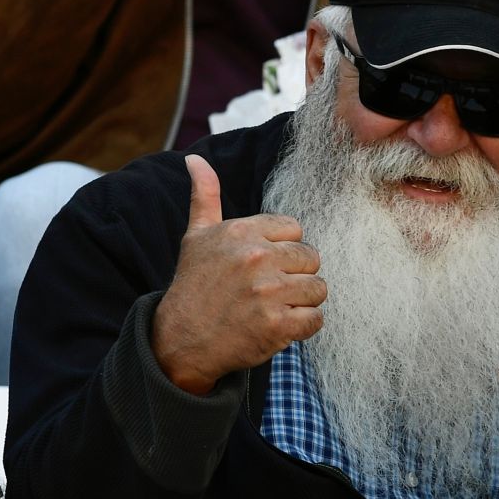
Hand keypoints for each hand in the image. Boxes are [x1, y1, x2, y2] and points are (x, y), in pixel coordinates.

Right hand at [151, 155, 325, 394]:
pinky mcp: (276, 325)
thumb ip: (205, 195)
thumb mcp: (196, 236)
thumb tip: (195, 158)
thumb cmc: (193, 285)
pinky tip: (280, 326)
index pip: (295, 229)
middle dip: (296, 276)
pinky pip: (315, 319)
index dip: (283, 250)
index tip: (263, 266)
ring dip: (302, 302)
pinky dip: (303, 326)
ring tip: (275, 308)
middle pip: (311, 258)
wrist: (180, 340)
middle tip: (270, 291)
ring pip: (318, 289)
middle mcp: (256, 257)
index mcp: (241, 231)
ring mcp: (268, 292)